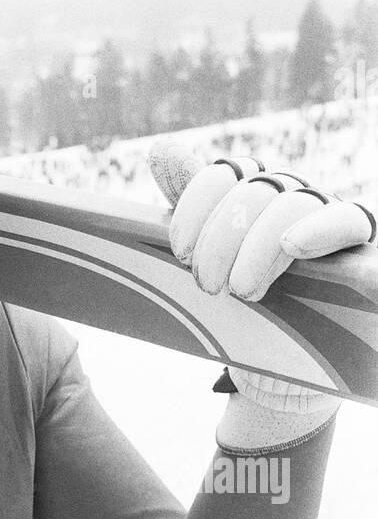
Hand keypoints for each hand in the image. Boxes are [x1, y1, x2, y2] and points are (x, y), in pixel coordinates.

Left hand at [148, 141, 376, 411]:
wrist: (299, 368)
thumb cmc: (251, 310)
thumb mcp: (216, 261)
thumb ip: (192, 206)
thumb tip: (161, 149)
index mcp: (260, 193)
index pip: (230, 173)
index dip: (199, 203)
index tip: (179, 250)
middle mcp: (297, 197)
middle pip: (256, 191)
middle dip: (222, 237)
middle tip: (207, 285)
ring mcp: (330, 220)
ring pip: (293, 204)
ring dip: (259, 243)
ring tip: (240, 290)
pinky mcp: (363, 248)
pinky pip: (349, 222)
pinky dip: (321, 229)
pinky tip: (294, 244)